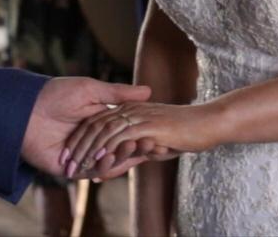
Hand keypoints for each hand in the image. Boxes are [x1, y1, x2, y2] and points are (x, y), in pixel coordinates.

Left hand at [21, 77, 151, 180]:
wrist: (25, 110)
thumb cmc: (55, 94)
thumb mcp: (91, 90)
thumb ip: (118, 94)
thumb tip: (148, 91)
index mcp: (97, 123)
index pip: (124, 131)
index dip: (140, 131)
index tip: (157, 128)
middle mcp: (91, 141)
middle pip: (119, 148)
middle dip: (137, 145)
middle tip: (154, 141)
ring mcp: (81, 156)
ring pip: (110, 161)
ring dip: (126, 155)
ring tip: (140, 146)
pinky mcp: (70, 169)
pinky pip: (94, 171)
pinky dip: (108, 166)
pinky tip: (120, 158)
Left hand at [67, 101, 223, 179]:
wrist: (207, 120)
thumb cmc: (187, 128)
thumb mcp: (156, 141)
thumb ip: (139, 149)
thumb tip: (122, 164)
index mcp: (132, 109)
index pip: (101, 122)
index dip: (86, 139)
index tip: (75, 157)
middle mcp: (132, 111)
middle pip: (98, 126)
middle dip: (81, 146)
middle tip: (70, 165)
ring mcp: (139, 117)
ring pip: (105, 132)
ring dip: (90, 151)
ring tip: (79, 167)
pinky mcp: (147, 125)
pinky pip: (122, 136)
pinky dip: (108, 149)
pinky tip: (99, 162)